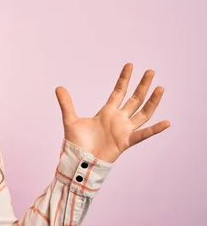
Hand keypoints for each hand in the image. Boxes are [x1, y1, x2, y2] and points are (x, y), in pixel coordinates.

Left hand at [55, 63, 169, 162]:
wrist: (80, 160)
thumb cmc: (77, 143)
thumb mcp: (70, 119)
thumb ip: (66, 103)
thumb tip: (58, 87)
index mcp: (107, 112)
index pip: (118, 91)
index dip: (124, 79)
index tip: (130, 65)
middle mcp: (118, 119)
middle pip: (134, 99)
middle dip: (142, 85)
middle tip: (151, 71)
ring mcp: (124, 130)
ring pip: (142, 113)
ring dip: (152, 102)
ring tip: (160, 88)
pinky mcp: (126, 142)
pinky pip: (143, 135)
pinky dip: (155, 130)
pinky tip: (166, 122)